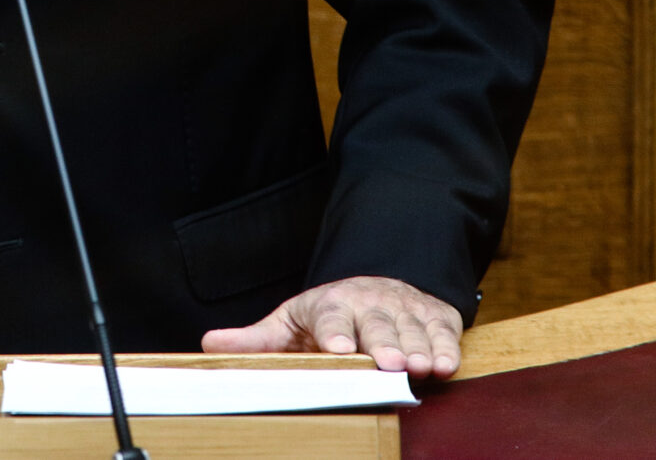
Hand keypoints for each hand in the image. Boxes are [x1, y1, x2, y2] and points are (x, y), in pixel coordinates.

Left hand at [200, 274, 464, 377]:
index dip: (333, 331)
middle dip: (383, 343)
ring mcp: (404, 308)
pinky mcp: (434, 316)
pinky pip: (442, 331)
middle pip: (377, 324)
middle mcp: (369, 303)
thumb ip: (258, 339)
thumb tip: (209, 344)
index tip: (335, 348)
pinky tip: (446, 364)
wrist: (379, 287)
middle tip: (389, 364)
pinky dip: (446, 347)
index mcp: (331, 304)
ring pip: (411, 329)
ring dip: (418, 348)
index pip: (330, 315)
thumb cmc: (329, 316)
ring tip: (421, 367)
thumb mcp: (291, 322)